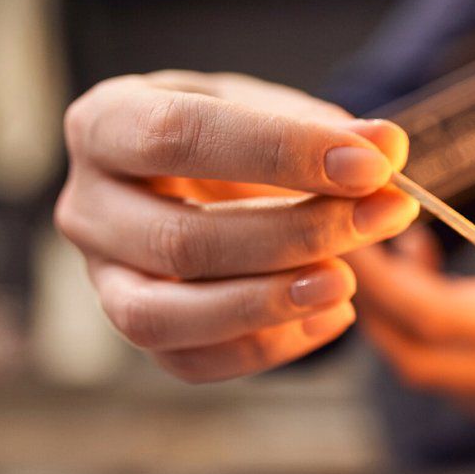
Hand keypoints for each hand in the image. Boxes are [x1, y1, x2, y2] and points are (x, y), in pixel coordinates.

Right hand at [55, 71, 418, 381]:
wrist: (204, 180)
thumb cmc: (234, 138)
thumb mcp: (274, 111)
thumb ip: (328, 129)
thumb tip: (387, 147)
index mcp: (107, 122)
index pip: (179, 135)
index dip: (280, 151)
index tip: (369, 165)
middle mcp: (87, 205)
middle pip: (180, 240)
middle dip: (297, 234)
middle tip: (384, 216)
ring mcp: (103, 279)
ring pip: (164, 318)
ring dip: (267, 306)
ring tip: (346, 282)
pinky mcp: (140, 331)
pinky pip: (192, 361)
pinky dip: (270, 346)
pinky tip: (333, 315)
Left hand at [347, 84, 474, 415]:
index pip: (435, 317)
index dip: (382, 275)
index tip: (358, 221)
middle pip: (411, 356)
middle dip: (371, 298)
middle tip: (359, 232)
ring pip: (428, 373)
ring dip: (398, 316)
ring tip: (401, 249)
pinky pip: (454, 377)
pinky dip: (429, 332)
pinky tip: (443, 279)